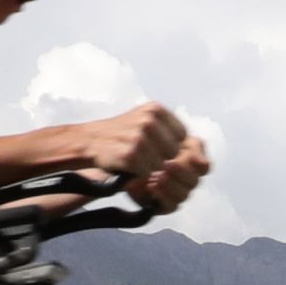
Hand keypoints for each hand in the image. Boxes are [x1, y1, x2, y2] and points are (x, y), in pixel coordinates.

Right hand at [73, 102, 190, 182]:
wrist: (89, 141)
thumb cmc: (120, 134)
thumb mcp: (144, 119)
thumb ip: (168, 127)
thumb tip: (197, 145)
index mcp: (156, 110)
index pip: (182, 136)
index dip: (170, 147)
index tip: (157, 149)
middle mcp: (149, 120)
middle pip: (174, 153)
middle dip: (161, 159)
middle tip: (143, 157)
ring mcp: (140, 137)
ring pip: (161, 165)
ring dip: (149, 168)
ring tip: (134, 160)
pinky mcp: (131, 154)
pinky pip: (147, 173)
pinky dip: (138, 175)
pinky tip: (127, 167)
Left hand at [127, 128, 208, 212]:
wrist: (122, 155)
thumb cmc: (145, 143)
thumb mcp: (164, 135)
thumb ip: (182, 142)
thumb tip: (201, 162)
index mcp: (191, 161)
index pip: (204, 166)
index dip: (199, 161)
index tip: (187, 155)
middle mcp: (186, 179)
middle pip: (193, 181)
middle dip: (182, 172)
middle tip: (169, 165)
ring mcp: (176, 193)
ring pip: (184, 194)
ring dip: (171, 185)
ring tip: (158, 177)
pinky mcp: (164, 205)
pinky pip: (171, 206)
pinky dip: (163, 196)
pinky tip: (152, 186)